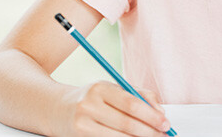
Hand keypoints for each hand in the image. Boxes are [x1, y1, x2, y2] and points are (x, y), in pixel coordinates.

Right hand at [54, 80, 171, 136]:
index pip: (130, 104)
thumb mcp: (111, 89)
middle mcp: (88, 106)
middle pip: (126, 124)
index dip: (151, 116)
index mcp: (100, 88)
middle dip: (150, 132)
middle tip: (164, 136)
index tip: (166, 123)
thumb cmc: (91, 99)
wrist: (56, 109)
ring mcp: (82, 125)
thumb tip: (160, 111)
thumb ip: (138, 95)